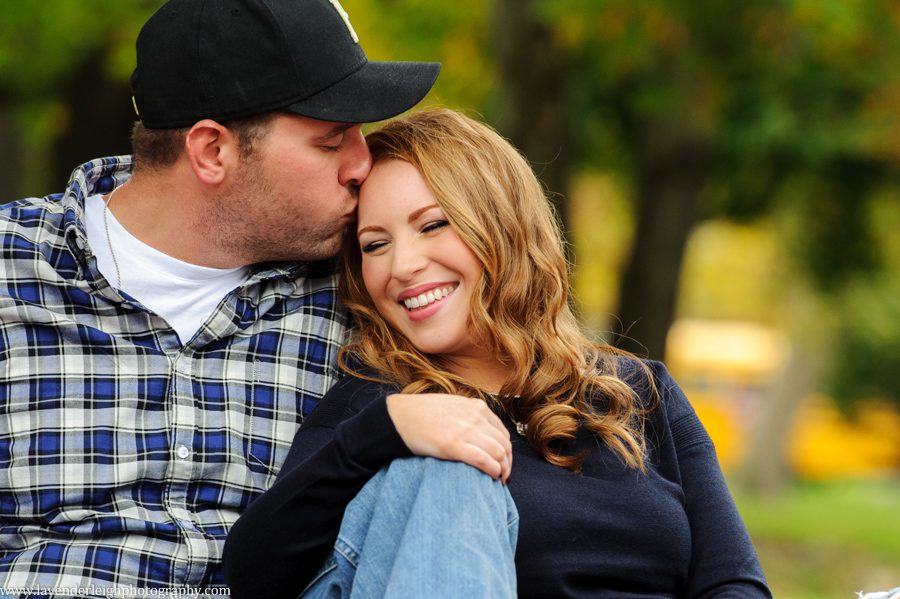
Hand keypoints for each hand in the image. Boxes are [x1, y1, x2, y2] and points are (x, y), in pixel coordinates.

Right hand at [386, 393, 512, 482]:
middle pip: (504, 445)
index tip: (503, 464)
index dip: (507, 452)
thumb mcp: (453, 406)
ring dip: (503, 470)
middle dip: (508, 464)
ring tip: (498, 481)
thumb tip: (483, 434)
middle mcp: (475, 417)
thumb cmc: (422, 414)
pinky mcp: (454, 445)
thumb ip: (470, 416)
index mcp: (477, 407)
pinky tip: (492, 477)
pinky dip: (493, 471)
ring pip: (498, 453)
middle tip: (503, 478)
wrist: (399, 416)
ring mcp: (465, 430)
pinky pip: (484, 460)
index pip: (503, 433)